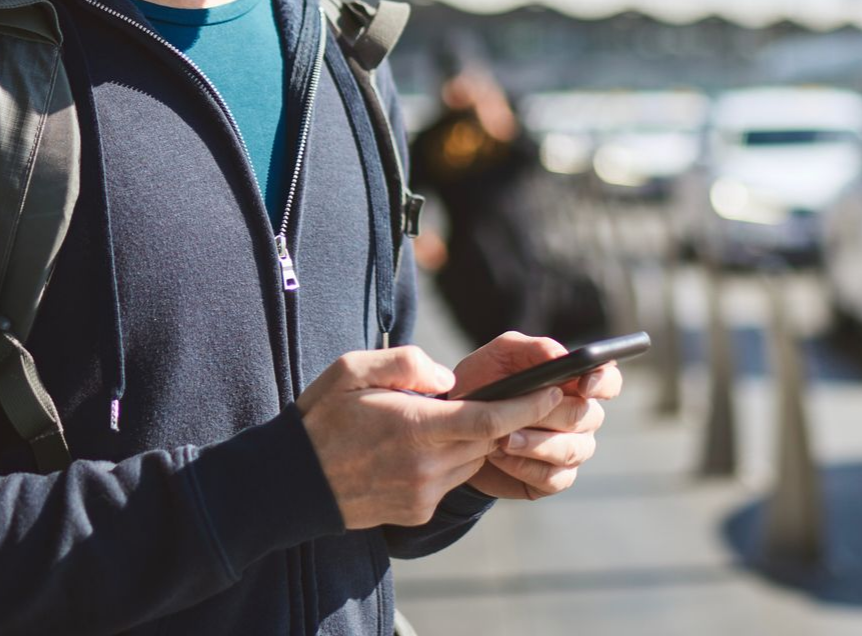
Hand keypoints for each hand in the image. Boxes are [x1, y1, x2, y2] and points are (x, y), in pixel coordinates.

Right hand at [295, 345, 563, 528]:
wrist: (292, 483)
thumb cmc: (323, 416)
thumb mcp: (354, 368)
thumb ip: (407, 363)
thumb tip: (447, 379)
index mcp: (414, 427)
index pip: (490, 420)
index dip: (529, 406)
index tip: (555, 389)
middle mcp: (425, 466)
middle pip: (490, 440)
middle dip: (510, 418)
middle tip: (522, 393)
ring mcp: (422, 494)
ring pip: (473, 460)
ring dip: (477, 438)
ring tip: (462, 414)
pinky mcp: (416, 511)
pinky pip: (450, 480)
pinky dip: (452, 459)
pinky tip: (429, 443)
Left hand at [451, 331, 621, 500]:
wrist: (456, 427)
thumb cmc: (483, 383)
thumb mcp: (500, 355)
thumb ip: (533, 349)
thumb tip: (562, 356)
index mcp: (575, 383)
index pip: (609, 381)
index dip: (603, 382)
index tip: (584, 383)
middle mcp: (582, 417)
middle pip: (587, 416)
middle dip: (550, 413)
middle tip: (516, 412)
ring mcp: (571, 450)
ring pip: (572, 449)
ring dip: (535, 443)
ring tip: (502, 438)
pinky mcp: (554, 479)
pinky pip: (553, 478)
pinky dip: (525, 466)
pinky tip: (501, 456)